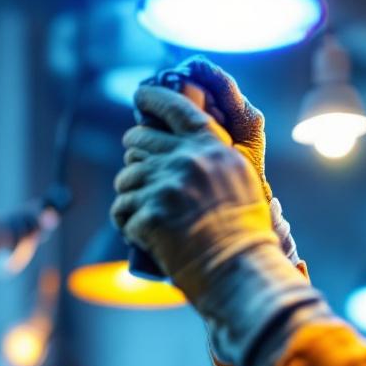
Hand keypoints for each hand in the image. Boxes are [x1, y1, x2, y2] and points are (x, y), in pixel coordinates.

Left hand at [111, 83, 271, 299]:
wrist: (239, 269)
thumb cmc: (244, 233)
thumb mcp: (240, 180)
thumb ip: (214, 158)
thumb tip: (185, 147)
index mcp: (212, 148)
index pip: (177, 109)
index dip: (154, 99)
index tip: (141, 96)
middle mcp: (187, 159)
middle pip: (139, 141)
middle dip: (134, 155)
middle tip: (139, 174)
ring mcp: (166, 185)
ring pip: (126, 179)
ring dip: (131, 196)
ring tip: (148, 215)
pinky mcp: (149, 213)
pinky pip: (121, 210)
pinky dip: (127, 223)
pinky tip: (143, 234)